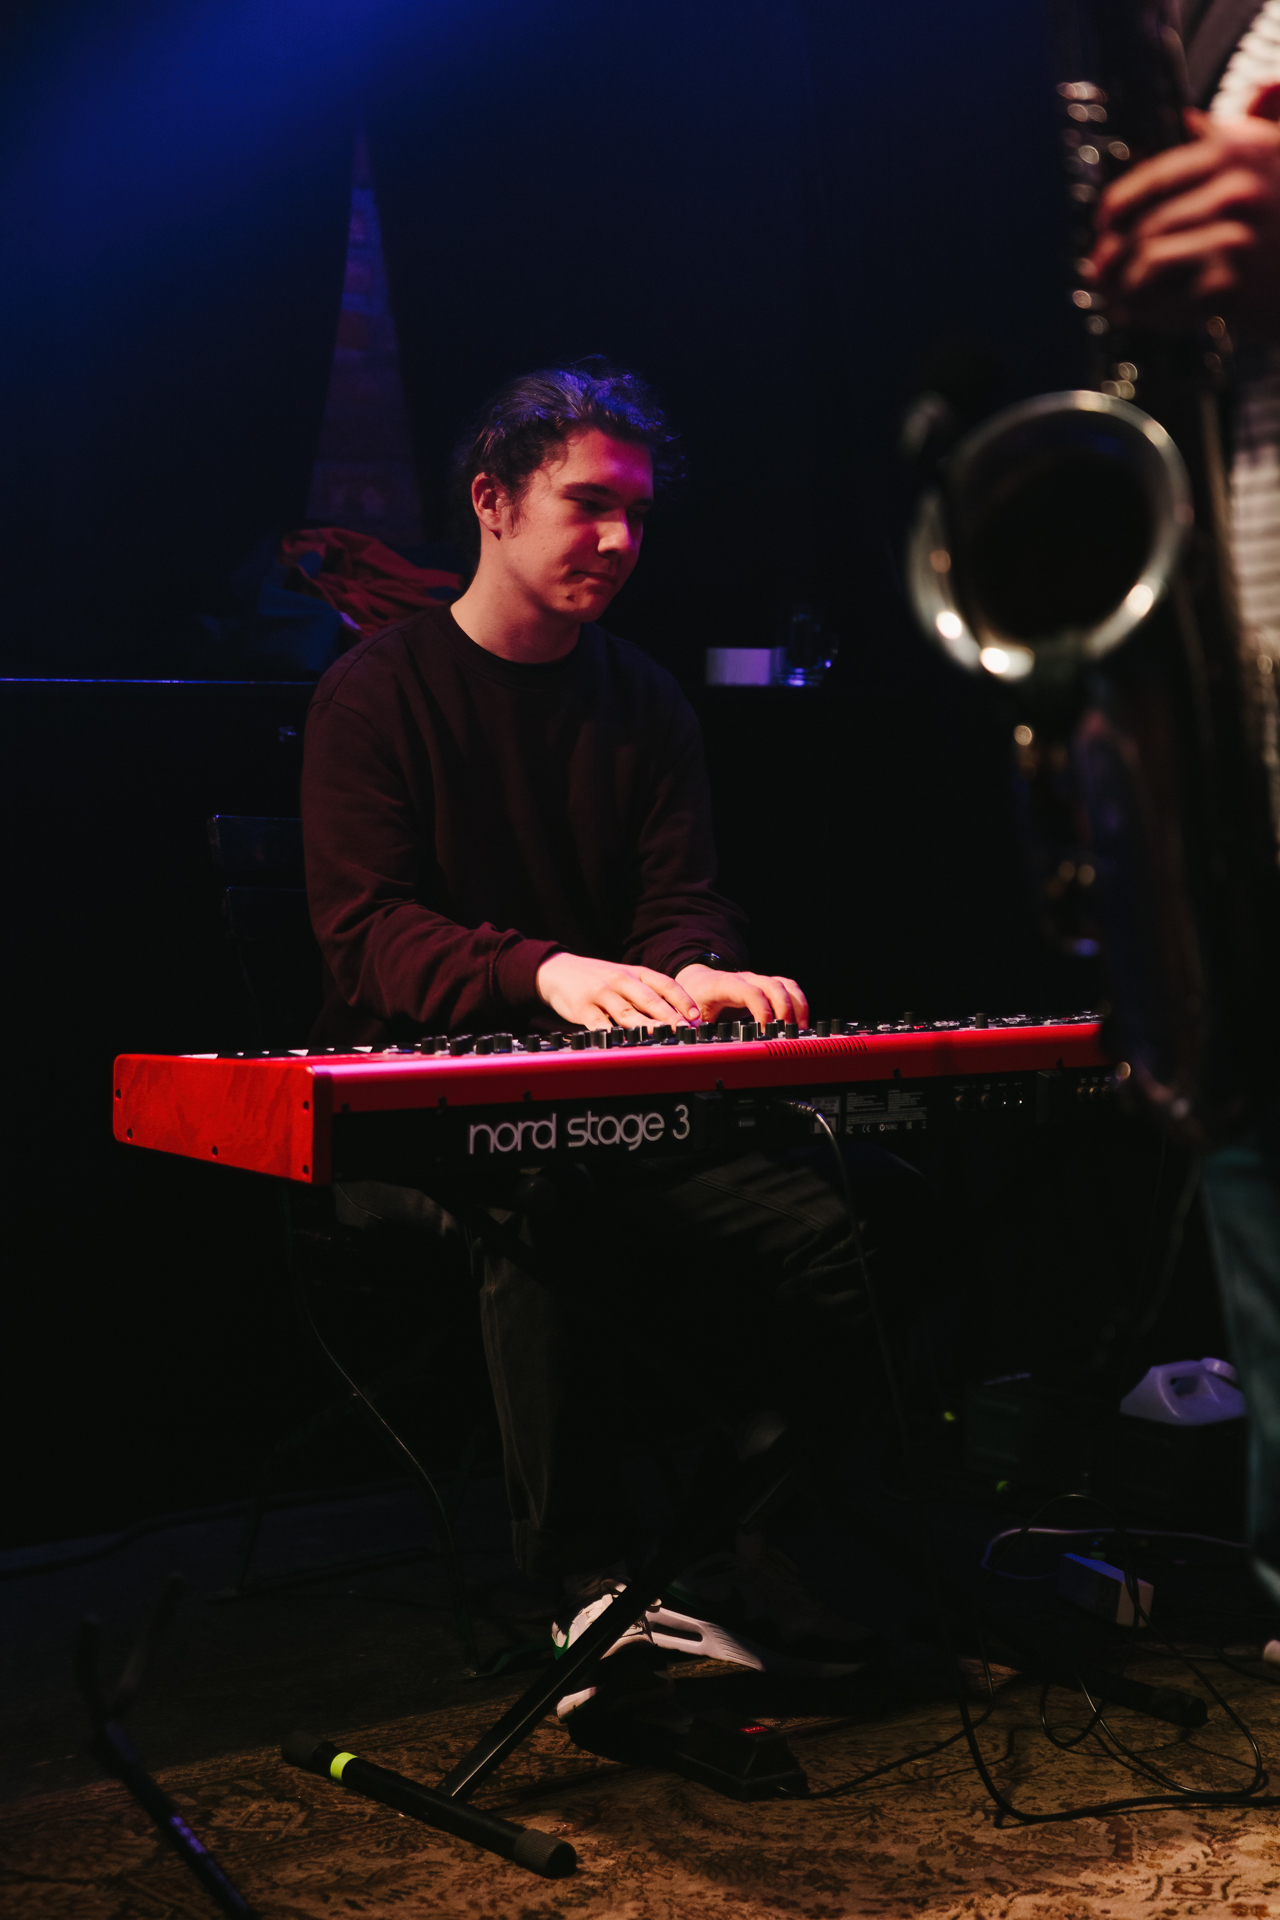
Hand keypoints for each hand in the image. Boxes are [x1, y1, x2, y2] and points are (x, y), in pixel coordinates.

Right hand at [535, 951, 700, 1029]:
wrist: (557, 970)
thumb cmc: (597, 978)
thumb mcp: (624, 976)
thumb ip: (646, 992)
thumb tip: (677, 1016)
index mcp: (635, 972)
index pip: (665, 984)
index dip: (682, 1000)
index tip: (695, 1016)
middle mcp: (621, 980)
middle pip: (649, 999)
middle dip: (670, 1016)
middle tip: (685, 1030)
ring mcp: (602, 993)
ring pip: (627, 1012)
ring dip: (646, 1026)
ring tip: (662, 1036)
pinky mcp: (583, 1008)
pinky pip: (600, 1024)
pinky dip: (613, 1035)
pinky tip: (624, 1043)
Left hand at [674, 964, 808, 1028]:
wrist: (699, 980)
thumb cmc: (695, 995)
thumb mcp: (687, 1009)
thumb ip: (689, 1023)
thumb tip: (692, 1035)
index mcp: (725, 985)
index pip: (750, 992)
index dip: (762, 1009)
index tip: (766, 1029)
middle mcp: (745, 979)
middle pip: (773, 986)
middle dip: (785, 1009)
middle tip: (786, 1032)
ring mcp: (758, 982)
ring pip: (786, 985)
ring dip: (797, 1006)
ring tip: (799, 1029)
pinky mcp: (766, 987)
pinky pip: (789, 989)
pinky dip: (799, 1004)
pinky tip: (799, 1023)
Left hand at [1090, 90, 1279, 333]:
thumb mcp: (1279, 155)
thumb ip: (1240, 133)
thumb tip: (1191, 121)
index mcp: (1236, 150)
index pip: (1153, 178)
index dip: (1118, 205)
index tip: (1103, 224)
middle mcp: (1233, 188)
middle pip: (1144, 225)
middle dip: (1113, 256)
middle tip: (1100, 274)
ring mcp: (1231, 236)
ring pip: (1148, 263)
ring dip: (1125, 287)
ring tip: (1119, 300)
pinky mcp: (1230, 284)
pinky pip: (1169, 300)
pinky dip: (1152, 313)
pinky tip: (1148, 317)